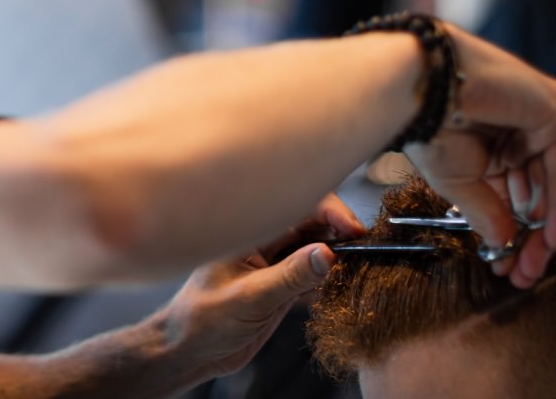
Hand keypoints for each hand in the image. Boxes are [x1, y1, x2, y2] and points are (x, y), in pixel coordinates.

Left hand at [151, 194, 361, 379]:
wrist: (193, 351)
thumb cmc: (203, 320)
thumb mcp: (250, 298)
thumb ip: (290, 276)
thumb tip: (327, 254)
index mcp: (247, 231)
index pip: (295, 205)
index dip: (329, 212)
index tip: (353, 231)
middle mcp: (262, 242)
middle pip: (311, 223)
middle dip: (339, 231)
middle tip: (362, 249)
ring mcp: (273, 263)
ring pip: (315, 247)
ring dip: (336, 255)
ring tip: (355, 267)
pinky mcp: (281, 285)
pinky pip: (312, 272)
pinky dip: (328, 278)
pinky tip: (338, 286)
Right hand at [404, 23, 555, 288]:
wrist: (419, 87)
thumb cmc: (425, 124)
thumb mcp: (458, 181)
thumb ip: (489, 211)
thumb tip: (505, 244)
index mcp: (490, 136)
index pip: (513, 188)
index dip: (513, 229)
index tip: (508, 265)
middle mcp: (517, 125)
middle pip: (536, 188)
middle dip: (531, 234)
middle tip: (524, 271)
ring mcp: (537, 114)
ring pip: (551, 180)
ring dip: (545, 227)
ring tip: (534, 263)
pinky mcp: (551, 107)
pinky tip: (551, 237)